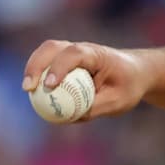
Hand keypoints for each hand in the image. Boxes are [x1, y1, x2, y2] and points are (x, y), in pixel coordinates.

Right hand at [21, 40, 151, 120]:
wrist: (136, 73)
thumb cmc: (128, 86)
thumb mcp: (118, 101)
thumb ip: (95, 108)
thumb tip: (70, 117)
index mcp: (97, 55)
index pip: (74, 55)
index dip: (59, 67)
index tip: (50, 85)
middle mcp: (81, 49)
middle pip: (52, 48)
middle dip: (36, 65)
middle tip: (29, 88)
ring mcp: (72, 52)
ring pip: (46, 52)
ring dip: (33, 67)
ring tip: (27, 89)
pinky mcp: (66, 60)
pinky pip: (48, 63)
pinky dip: (38, 73)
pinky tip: (33, 91)